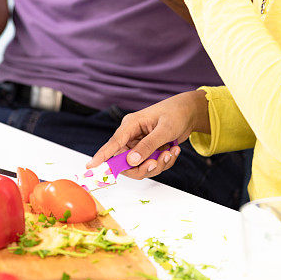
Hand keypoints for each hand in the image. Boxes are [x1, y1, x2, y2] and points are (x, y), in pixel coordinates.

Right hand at [86, 90, 208, 179]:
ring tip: (171, 152)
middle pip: (126, 162)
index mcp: (130, 125)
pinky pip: (151, 165)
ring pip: (140, 166)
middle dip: (144, 167)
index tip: (90, 167)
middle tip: (158, 162)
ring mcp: (140, 144)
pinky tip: (174, 150)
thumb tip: (131, 161)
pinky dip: (164, 162)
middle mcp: (132, 135)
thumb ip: (148, 145)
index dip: (102, 156)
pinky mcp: (149, 150)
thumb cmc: (176, 114)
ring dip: (158, 164)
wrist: (190, 112)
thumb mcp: (164, 129)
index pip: (113, 143)